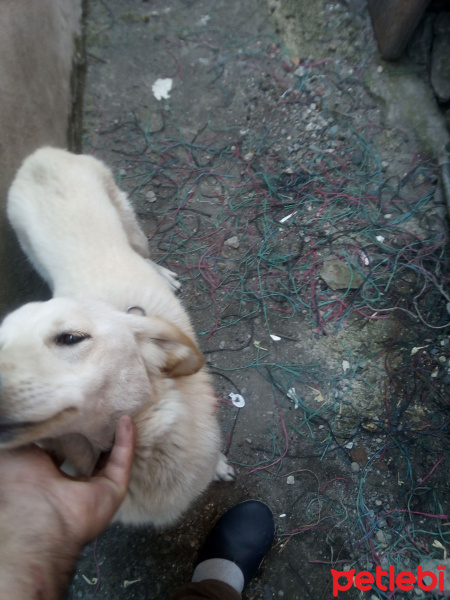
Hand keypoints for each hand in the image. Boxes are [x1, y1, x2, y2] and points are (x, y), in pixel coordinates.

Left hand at [0, 415, 135, 598]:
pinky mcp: (113, 489)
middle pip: (90, 451)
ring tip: (118, 409)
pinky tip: (126, 421)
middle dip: (95, 431)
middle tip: (100, 406)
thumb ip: (27, 432)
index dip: (69, 429)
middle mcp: (72, 482)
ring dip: (115, 434)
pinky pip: (122, 460)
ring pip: (110, 455)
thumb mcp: (15, 450)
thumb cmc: (19, 485)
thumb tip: (33, 415)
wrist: (38, 518)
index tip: (75, 409)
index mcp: (46, 474)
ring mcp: (94, 487)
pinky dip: (126, 440)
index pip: (62, 448)